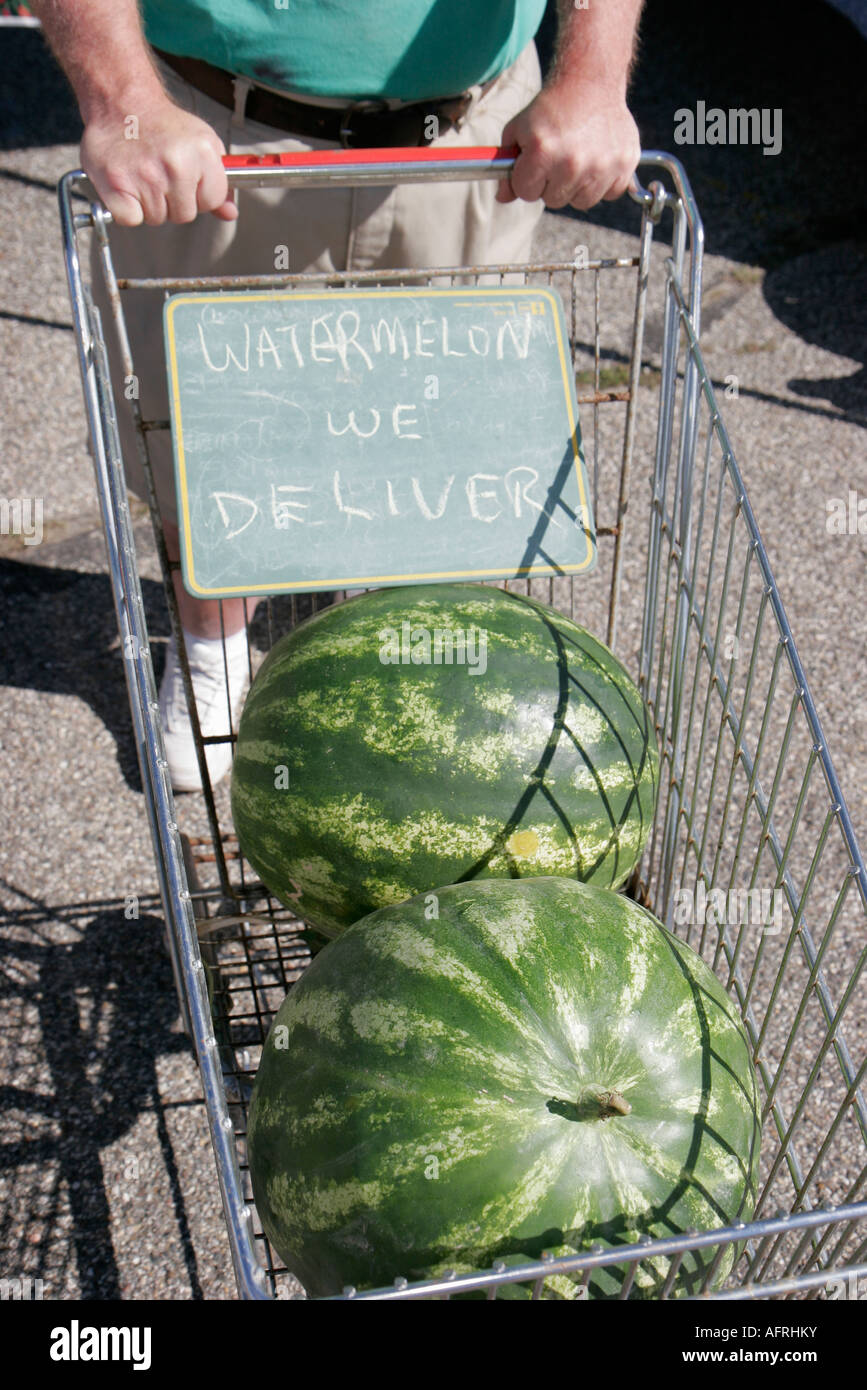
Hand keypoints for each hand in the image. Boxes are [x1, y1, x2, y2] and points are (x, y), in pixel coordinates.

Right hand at [81, 94, 237, 226]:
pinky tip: (126, 186)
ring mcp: (147, 175)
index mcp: (202, 152)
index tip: (187, 179)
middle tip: (159, 174)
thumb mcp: (202, 143)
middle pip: (184, 215)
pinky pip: (130, 219)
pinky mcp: (118, 183)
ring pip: (157, 218)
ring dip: (148, 204)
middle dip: (173, 202)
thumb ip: (219, 182)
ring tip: (142, 174)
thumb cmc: (161, 124)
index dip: (199, 194)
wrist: (122, 101)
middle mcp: (177, 164)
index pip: (212, 201)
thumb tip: (229, 213)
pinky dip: (125, 209)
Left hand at [496, 83, 639, 211]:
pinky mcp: (624, 164)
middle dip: (551, 182)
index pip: (526, 193)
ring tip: (578, 156)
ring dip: (577, 185)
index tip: (535, 161)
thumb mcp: (518, 130)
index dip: (527, 178)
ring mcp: (601, 165)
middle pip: (554, 200)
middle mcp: (571, 163)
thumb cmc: (551, 108)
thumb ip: (506, 166)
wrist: (590, 80)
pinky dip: (604, 181)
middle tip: (558, 155)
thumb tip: (502, 198)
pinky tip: (598, 157)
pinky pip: (610, 193)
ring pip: (582, 201)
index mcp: (542, 152)